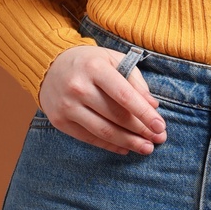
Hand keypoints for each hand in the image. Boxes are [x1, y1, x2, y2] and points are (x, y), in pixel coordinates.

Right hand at [39, 45, 166, 155]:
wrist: (50, 66)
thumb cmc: (90, 63)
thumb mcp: (113, 61)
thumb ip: (135, 81)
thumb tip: (153, 106)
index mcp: (95, 68)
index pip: (124, 95)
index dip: (144, 113)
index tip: (160, 127)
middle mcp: (78, 87)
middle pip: (115, 116)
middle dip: (141, 130)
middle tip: (159, 139)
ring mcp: (67, 106)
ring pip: (103, 131)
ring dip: (128, 142)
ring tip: (146, 148)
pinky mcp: (60, 121)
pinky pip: (89, 138)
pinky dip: (110, 145)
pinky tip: (125, 148)